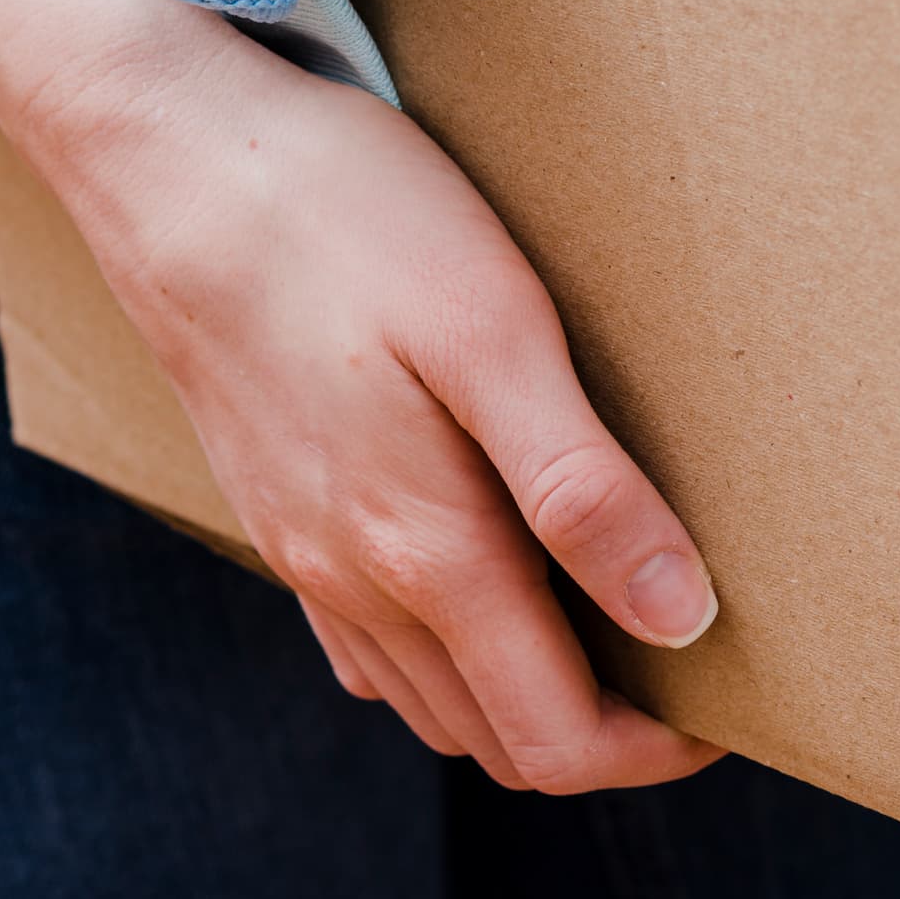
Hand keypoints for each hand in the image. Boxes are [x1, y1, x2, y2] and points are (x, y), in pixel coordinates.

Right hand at [3, 0, 718, 793]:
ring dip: (527, 692)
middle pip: (499, 737)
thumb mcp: (494, 332)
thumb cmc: (345, 217)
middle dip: (605, 731)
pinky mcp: (275, 505)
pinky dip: (448, 651)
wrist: (166, 151)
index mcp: (423, 551)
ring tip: (619, 618)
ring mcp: (302, 551)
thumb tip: (678, 616)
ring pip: (431, 697)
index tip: (732, 702)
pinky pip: (368, 640)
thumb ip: (580, 488)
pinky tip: (494, 578)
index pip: (556, 736)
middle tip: (696, 661)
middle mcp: (353, 580)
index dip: (656, 747)